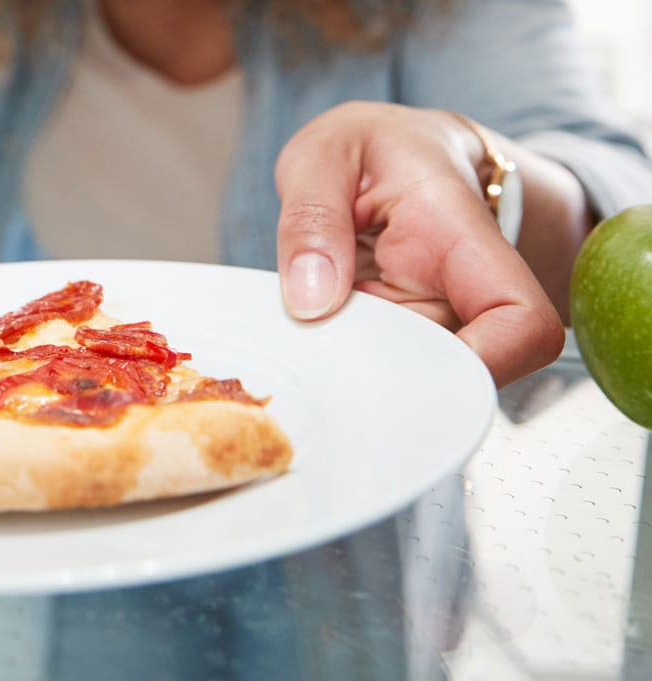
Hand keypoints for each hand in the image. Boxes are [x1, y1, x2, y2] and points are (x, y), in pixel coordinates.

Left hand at [274, 101, 563, 386]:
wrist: (384, 152)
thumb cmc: (365, 149)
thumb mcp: (321, 157)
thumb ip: (311, 219)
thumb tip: (312, 303)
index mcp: (461, 237)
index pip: (521, 321)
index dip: (484, 365)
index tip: (410, 372)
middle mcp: (460, 291)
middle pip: (453, 372)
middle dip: (385, 383)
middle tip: (317, 353)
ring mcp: (434, 320)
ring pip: (410, 380)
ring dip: (357, 375)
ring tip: (307, 338)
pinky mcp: (405, 338)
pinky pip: (380, 372)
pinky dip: (344, 368)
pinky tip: (312, 343)